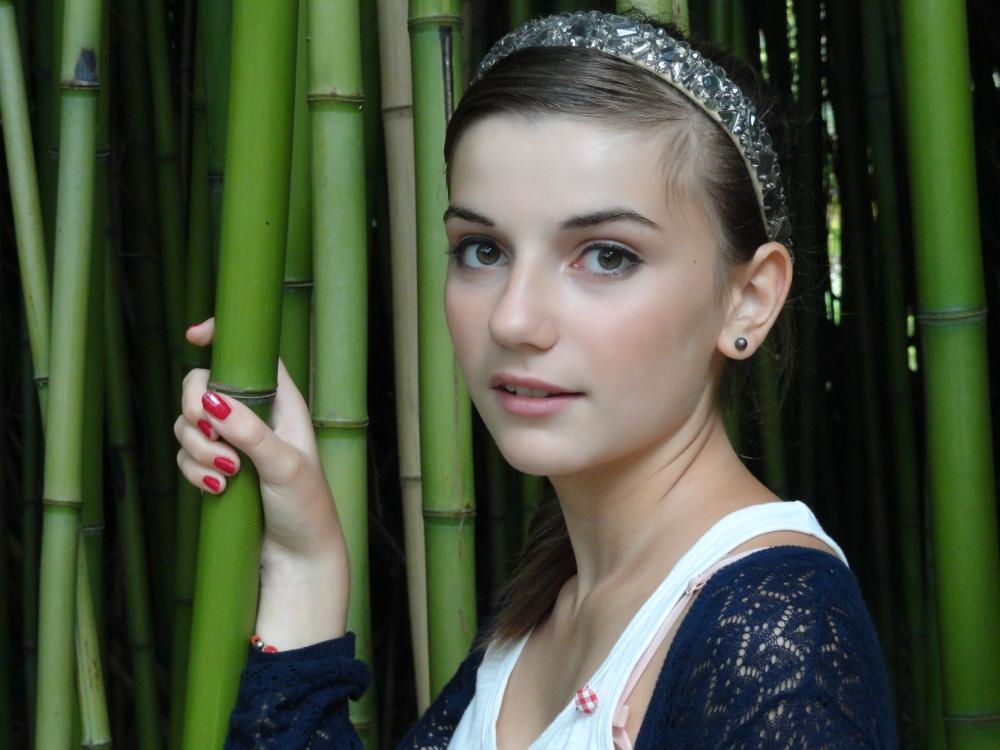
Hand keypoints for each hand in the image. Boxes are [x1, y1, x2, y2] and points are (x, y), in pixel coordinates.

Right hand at [175, 318, 348, 645]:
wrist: (298, 560)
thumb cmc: (306, 508)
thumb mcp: (283, 466)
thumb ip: (249, 431)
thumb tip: (211, 399)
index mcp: (282, 403)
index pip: (251, 354)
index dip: (222, 338)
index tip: (193, 337)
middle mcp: (256, 417)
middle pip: (203, 386)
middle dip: (194, 408)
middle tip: (206, 431)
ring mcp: (234, 444)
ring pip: (189, 425)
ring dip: (194, 449)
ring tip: (225, 476)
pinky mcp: (217, 470)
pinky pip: (186, 457)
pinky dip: (192, 471)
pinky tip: (217, 490)